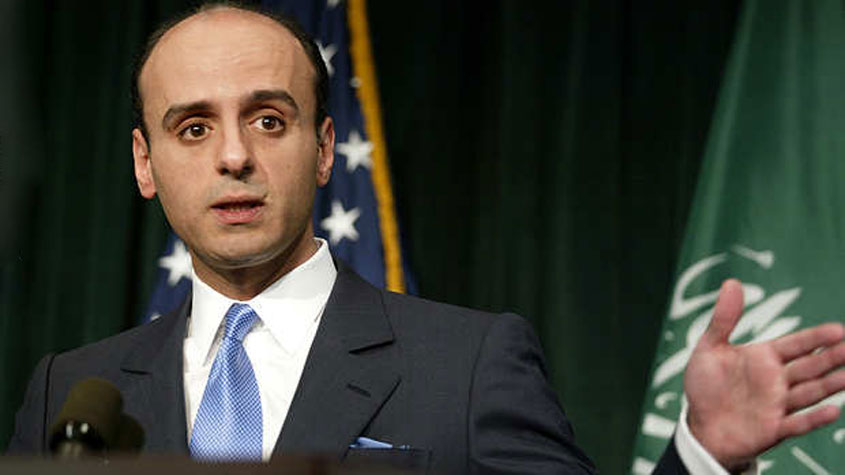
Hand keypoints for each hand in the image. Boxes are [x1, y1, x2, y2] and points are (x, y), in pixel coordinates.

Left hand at [684, 279, 844, 470]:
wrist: (700, 427)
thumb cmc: (706, 386)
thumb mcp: (709, 348)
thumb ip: (723, 319)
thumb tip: (732, 283)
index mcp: (764, 358)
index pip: (796, 345)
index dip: (816, 338)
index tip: (839, 330)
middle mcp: (777, 380)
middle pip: (810, 366)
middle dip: (831, 357)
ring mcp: (778, 404)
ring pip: (811, 392)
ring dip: (831, 385)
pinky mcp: (774, 428)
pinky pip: (797, 424)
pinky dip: (814, 419)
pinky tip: (832, 410)